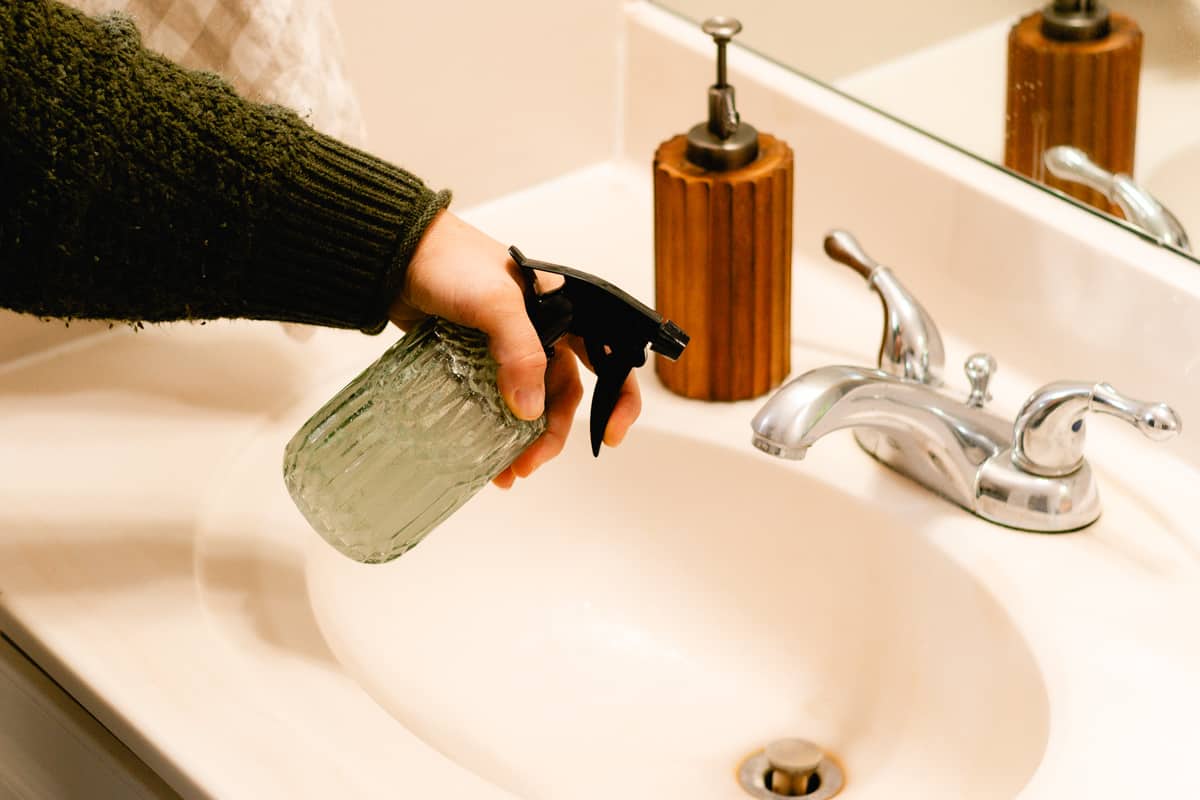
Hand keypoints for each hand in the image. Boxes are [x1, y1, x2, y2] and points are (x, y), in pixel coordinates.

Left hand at [390, 211, 641, 486]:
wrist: (397, 255)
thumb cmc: (452, 263)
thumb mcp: (495, 302)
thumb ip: (520, 351)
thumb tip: (530, 410)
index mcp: (563, 313)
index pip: (608, 358)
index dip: (618, 399)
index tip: (610, 437)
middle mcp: (542, 334)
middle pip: (563, 396)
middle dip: (552, 435)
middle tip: (530, 464)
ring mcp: (506, 352)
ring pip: (528, 406)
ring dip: (522, 442)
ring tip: (506, 473)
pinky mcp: (475, 363)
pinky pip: (493, 405)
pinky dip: (493, 433)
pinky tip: (483, 456)